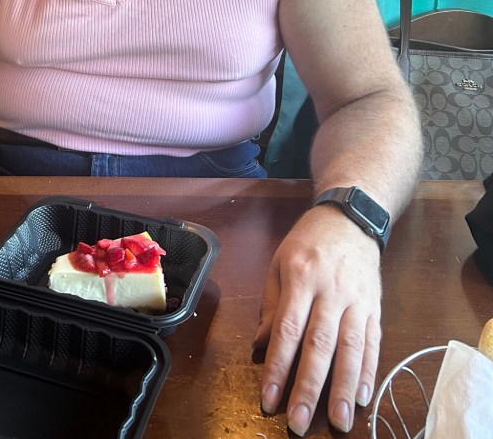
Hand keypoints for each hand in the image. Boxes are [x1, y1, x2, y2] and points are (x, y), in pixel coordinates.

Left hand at [253, 205, 381, 434]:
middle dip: (309, 387)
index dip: (278, 366)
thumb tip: (260, 345)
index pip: (288, 329)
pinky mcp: (376, 307)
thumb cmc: (308, 241)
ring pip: (352, 349)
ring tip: (340, 421)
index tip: (269, 398)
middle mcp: (332, 291)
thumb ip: (271, 305)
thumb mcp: (279, 262)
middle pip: (320, 344)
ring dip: (345, 388)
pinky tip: (365, 397)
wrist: (351, 218)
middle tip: (300, 422)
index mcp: (301, 277)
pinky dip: (370, 372)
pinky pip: (374, 343)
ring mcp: (358, 300)